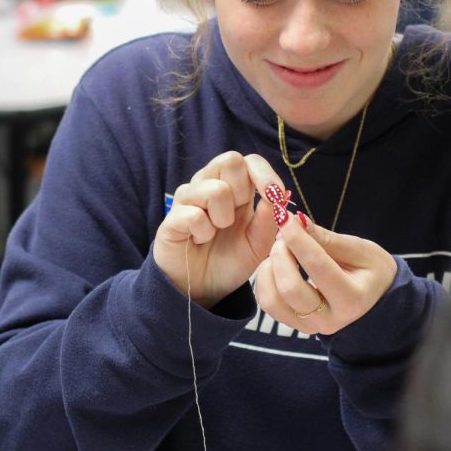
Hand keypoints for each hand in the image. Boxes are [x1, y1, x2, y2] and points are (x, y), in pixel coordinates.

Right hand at [154, 152, 282, 308]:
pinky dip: (203, 232)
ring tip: (215, 233)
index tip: (274, 195)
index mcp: (234, 188)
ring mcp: (188, 199)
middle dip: (242, 193)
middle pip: (230, 161)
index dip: (264, 173)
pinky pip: (194, 214)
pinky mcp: (172, 218)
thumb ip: (269, 220)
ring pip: (215, 189)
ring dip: (223, 218)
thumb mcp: (259, 244)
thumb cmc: (230, 261)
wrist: (204, 289)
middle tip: (235, 219)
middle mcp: (209, 185)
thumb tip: (278, 195)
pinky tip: (199, 241)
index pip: (249, 161)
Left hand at [253, 214, 397, 335]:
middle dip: (280, 255)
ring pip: (272, 301)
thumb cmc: (372, 271)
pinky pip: (268, 305)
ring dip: (268, 270)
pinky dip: (265, 281)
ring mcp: (310, 326)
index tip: (285, 217)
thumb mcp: (360, 250)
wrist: (377, 301)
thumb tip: (298, 221)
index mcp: (352, 298)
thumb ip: (327, 239)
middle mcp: (330, 318)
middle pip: (290, 288)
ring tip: (279, 251)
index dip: (297, 238)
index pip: (317, 266)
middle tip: (283, 235)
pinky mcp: (295, 325)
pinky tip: (276, 265)